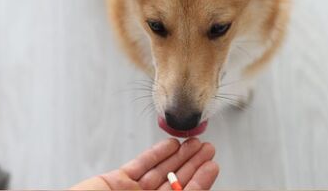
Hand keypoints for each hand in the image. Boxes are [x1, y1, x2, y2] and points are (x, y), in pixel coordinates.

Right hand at [69, 138, 218, 189]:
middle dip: (193, 165)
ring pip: (161, 171)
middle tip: (208, 149)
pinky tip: (170, 145)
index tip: (213, 166)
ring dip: (179, 156)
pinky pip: (140, 165)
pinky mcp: (115, 182)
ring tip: (195, 143)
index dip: (200, 182)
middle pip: (176, 183)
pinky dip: (156, 154)